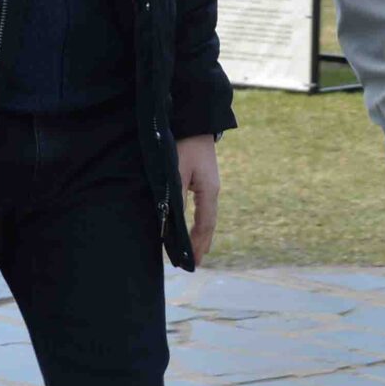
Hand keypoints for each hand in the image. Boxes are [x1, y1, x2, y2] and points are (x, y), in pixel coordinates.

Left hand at [178, 135, 219, 263]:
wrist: (196, 122)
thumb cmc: (185, 145)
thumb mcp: (178, 171)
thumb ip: (176, 196)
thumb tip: (171, 221)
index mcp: (209, 191)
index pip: (205, 224)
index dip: (198, 244)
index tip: (192, 262)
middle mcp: (213, 191)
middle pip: (209, 224)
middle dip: (201, 244)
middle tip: (193, 263)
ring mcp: (210, 186)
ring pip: (206, 217)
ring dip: (200, 234)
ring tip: (194, 252)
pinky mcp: (203, 181)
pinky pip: (203, 208)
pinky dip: (198, 222)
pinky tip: (192, 227)